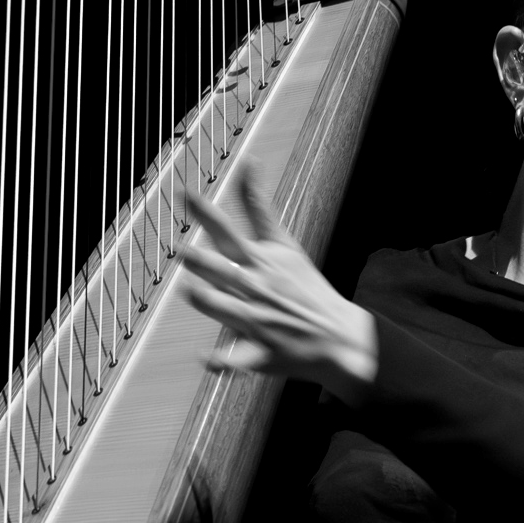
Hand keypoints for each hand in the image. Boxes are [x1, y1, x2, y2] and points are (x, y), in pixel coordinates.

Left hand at [182, 164, 377, 401]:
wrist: (339, 335)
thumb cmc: (304, 286)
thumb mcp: (285, 243)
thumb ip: (259, 206)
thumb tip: (249, 160)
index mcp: (261, 262)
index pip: (230, 231)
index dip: (206, 213)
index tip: (186, 193)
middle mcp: (258, 288)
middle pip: (226, 270)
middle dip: (205, 260)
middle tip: (184, 250)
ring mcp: (260, 322)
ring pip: (228, 310)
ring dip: (210, 302)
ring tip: (191, 292)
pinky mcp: (261, 353)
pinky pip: (237, 360)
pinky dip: (222, 362)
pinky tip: (205, 360)